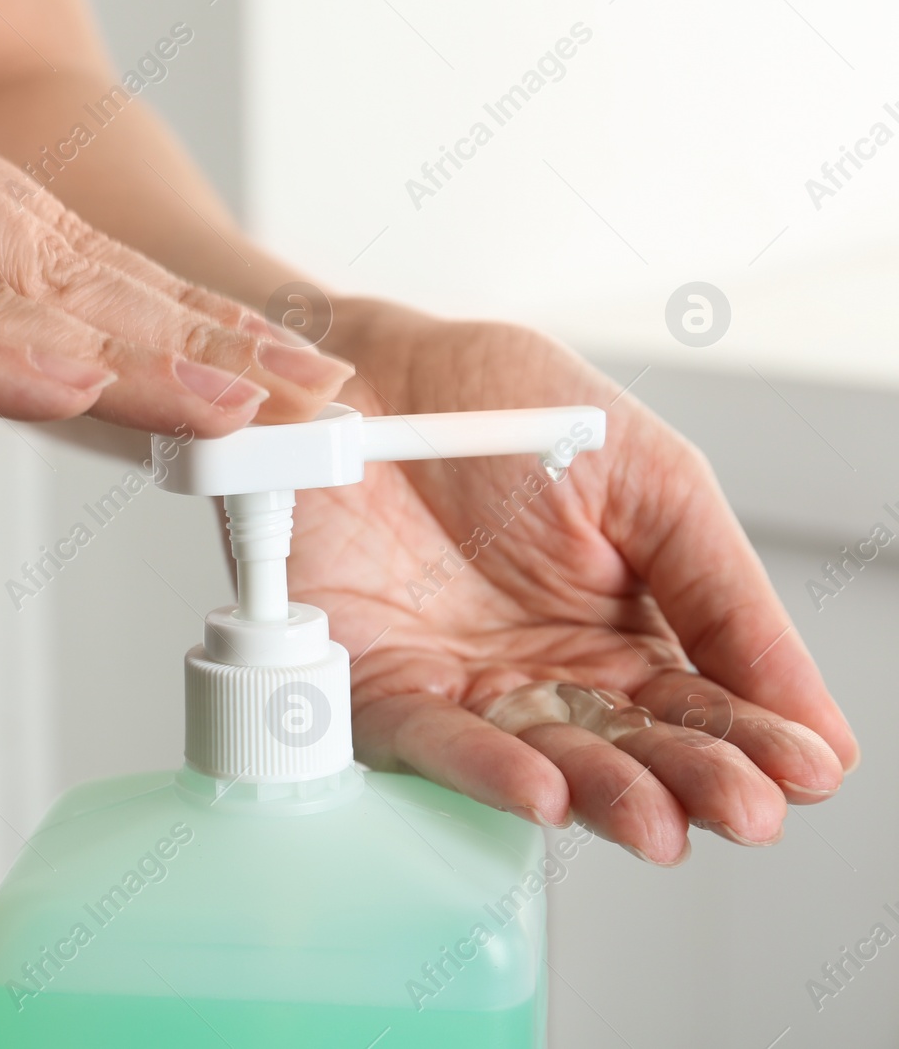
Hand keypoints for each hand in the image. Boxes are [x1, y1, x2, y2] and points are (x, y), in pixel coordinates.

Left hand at [293, 298, 856, 864]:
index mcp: (621, 628)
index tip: (807, 771)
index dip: (755, 740)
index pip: (702, 705)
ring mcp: (462, 684)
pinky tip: (542, 789)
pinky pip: (430, 739)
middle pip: (630, 747)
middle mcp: (544, 672)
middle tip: (743, 809)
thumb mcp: (646, 480)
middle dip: (690, 782)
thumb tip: (820, 726)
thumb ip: (724, 594)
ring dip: (601, 794)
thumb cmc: (497, 408)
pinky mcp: (376, 688)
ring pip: (542, 761)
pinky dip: (481, 769)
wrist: (371, 372)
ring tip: (656, 819)